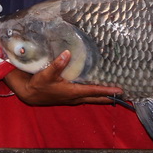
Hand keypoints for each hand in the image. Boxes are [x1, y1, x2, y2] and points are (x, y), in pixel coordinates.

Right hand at [3, 50, 121, 105]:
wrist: (29, 93)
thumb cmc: (38, 84)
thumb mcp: (46, 73)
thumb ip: (57, 64)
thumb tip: (67, 53)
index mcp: (72, 92)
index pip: (93, 91)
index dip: (106, 91)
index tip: (119, 91)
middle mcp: (74, 97)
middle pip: (95, 98)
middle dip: (109, 97)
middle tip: (123, 95)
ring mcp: (71, 98)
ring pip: (91, 98)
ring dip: (102, 97)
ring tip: (114, 94)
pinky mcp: (68, 97)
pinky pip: (85, 96)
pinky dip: (93, 94)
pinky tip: (97, 91)